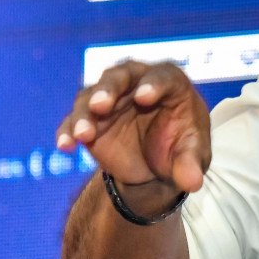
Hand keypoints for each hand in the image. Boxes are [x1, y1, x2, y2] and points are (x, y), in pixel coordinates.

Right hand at [55, 61, 210, 214]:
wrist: (156, 165)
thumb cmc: (181, 148)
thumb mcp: (192, 157)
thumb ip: (191, 165)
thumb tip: (192, 182)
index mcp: (169, 84)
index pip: (162, 76)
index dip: (153, 84)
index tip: (143, 97)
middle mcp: (136, 83)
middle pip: (120, 76)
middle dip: (109, 89)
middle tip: (101, 105)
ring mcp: (110, 99)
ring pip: (91, 96)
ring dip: (84, 113)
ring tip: (82, 134)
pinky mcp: (90, 119)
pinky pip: (73, 121)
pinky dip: (67, 131)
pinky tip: (65, 145)